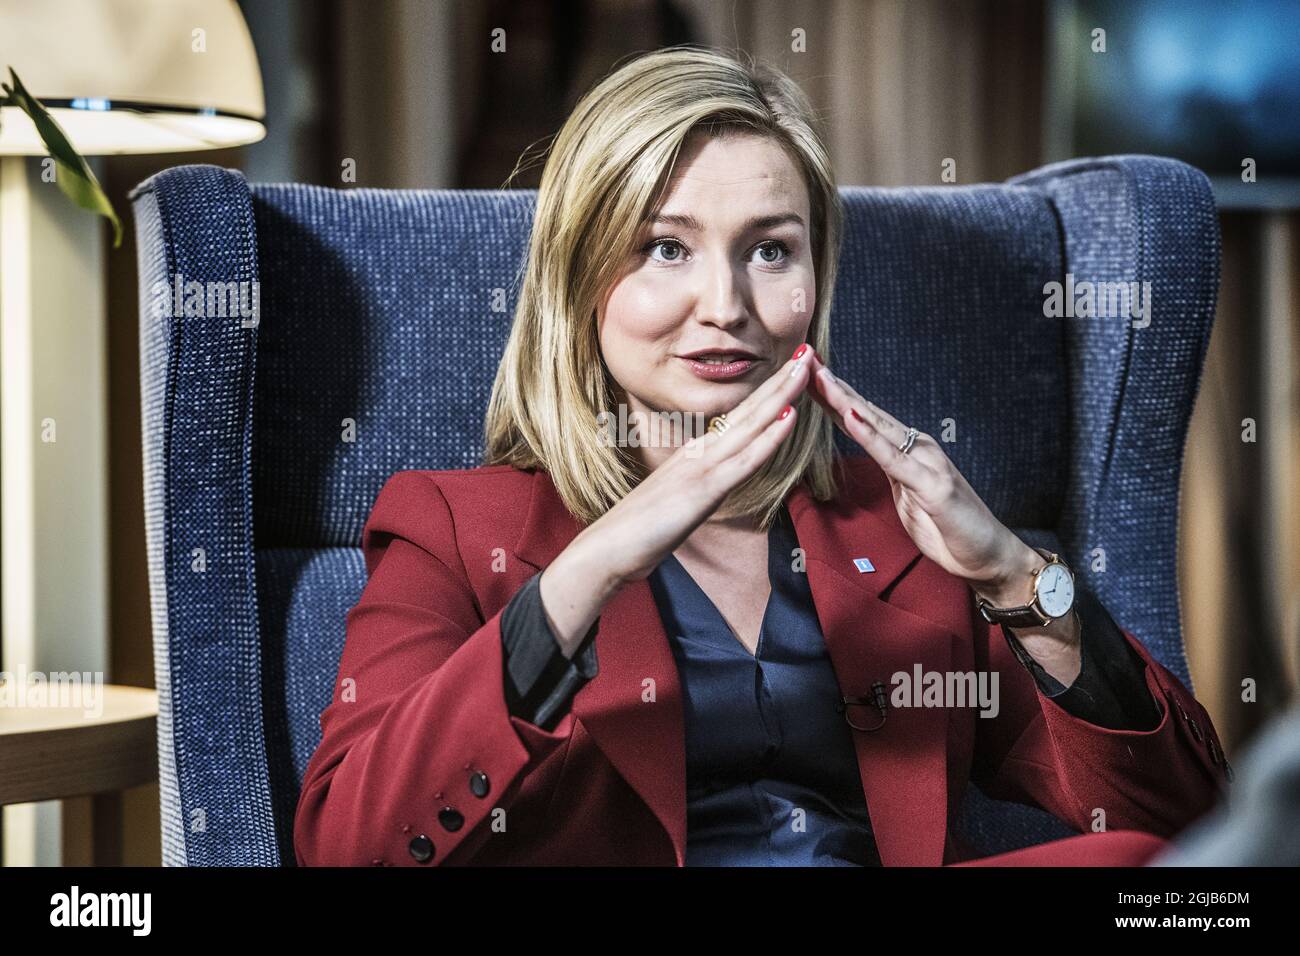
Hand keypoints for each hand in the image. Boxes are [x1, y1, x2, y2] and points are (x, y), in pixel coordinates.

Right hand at [538, 345, 815, 651]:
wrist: (607, 548)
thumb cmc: (638, 530)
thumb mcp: (675, 501)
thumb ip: (695, 486)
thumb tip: (712, 482)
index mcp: (696, 455)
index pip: (740, 418)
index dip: (767, 393)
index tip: (790, 370)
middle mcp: (701, 453)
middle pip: (749, 411)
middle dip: (781, 381)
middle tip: (807, 350)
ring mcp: (702, 468)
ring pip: (751, 426)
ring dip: (781, 396)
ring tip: (805, 368)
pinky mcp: (703, 491)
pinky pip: (744, 461)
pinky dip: (769, 438)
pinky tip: (789, 418)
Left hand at [802, 353, 1040, 601]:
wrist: (989, 555)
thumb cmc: (949, 528)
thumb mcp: (908, 497)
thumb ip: (891, 472)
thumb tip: (871, 456)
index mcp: (907, 451)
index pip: (862, 418)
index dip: (833, 397)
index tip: (806, 376)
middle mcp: (916, 448)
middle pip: (865, 412)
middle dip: (833, 387)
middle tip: (804, 359)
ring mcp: (925, 462)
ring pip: (876, 426)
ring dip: (846, 400)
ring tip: (821, 377)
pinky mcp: (931, 484)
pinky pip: (892, 459)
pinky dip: (870, 437)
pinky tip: (851, 417)